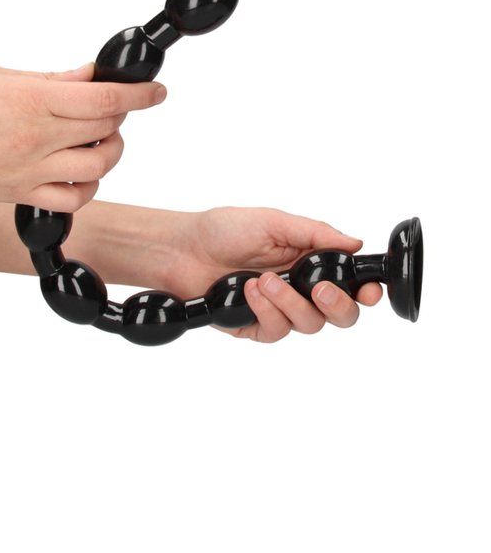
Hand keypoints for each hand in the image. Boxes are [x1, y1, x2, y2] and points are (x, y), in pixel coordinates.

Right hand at [0, 64, 165, 210]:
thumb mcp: (1, 77)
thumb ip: (52, 80)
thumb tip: (89, 76)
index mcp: (32, 101)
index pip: (103, 100)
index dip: (139, 95)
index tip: (156, 92)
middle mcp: (36, 138)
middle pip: (104, 130)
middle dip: (119, 117)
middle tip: (111, 109)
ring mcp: (31, 170)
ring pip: (96, 167)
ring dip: (110, 152)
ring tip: (100, 141)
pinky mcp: (22, 194)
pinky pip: (72, 200)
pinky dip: (88, 187)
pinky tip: (82, 172)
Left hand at [165, 207, 382, 342]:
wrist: (182, 249)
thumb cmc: (223, 230)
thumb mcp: (273, 222)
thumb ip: (316, 233)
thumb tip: (354, 242)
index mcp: (310, 260)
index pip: (350, 283)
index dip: (367, 291)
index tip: (370, 290)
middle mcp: (300, 288)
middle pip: (340, 314)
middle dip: (338, 305)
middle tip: (320, 290)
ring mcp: (279, 310)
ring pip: (309, 324)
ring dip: (290, 303)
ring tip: (264, 281)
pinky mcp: (256, 326)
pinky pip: (276, 331)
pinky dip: (266, 311)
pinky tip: (249, 291)